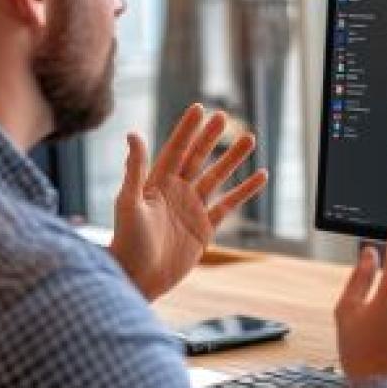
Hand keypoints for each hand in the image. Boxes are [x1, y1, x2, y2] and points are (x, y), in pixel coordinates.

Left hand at [110, 104, 267, 299]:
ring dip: (232, 159)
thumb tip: (133, 134)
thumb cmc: (127, 242)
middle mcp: (176, 192)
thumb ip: (135, 169)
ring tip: (249, 138)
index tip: (199, 108)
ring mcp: (192, 209)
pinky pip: (229, 205)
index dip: (187, 129)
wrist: (138, 279)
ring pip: (217, 177)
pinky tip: (260, 177)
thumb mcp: (129, 202)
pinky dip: (244, 191)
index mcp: (157, 183)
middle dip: (211, 137)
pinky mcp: (204, 228)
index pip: (176, 149)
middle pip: (198, 158)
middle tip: (224, 116)